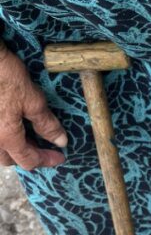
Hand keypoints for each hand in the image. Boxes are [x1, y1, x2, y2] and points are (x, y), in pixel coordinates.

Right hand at [0, 42, 66, 169]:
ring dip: (10, 147)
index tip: (60, 156)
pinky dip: (1, 135)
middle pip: (9, 158)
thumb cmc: (4, 75)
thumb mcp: (32, 99)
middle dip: (26, 155)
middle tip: (42, 145)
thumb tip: (60, 141)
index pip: (29, 160)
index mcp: (5, 137)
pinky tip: (7, 123)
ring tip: (25, 135)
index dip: (47, 159)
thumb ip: (46, 124)